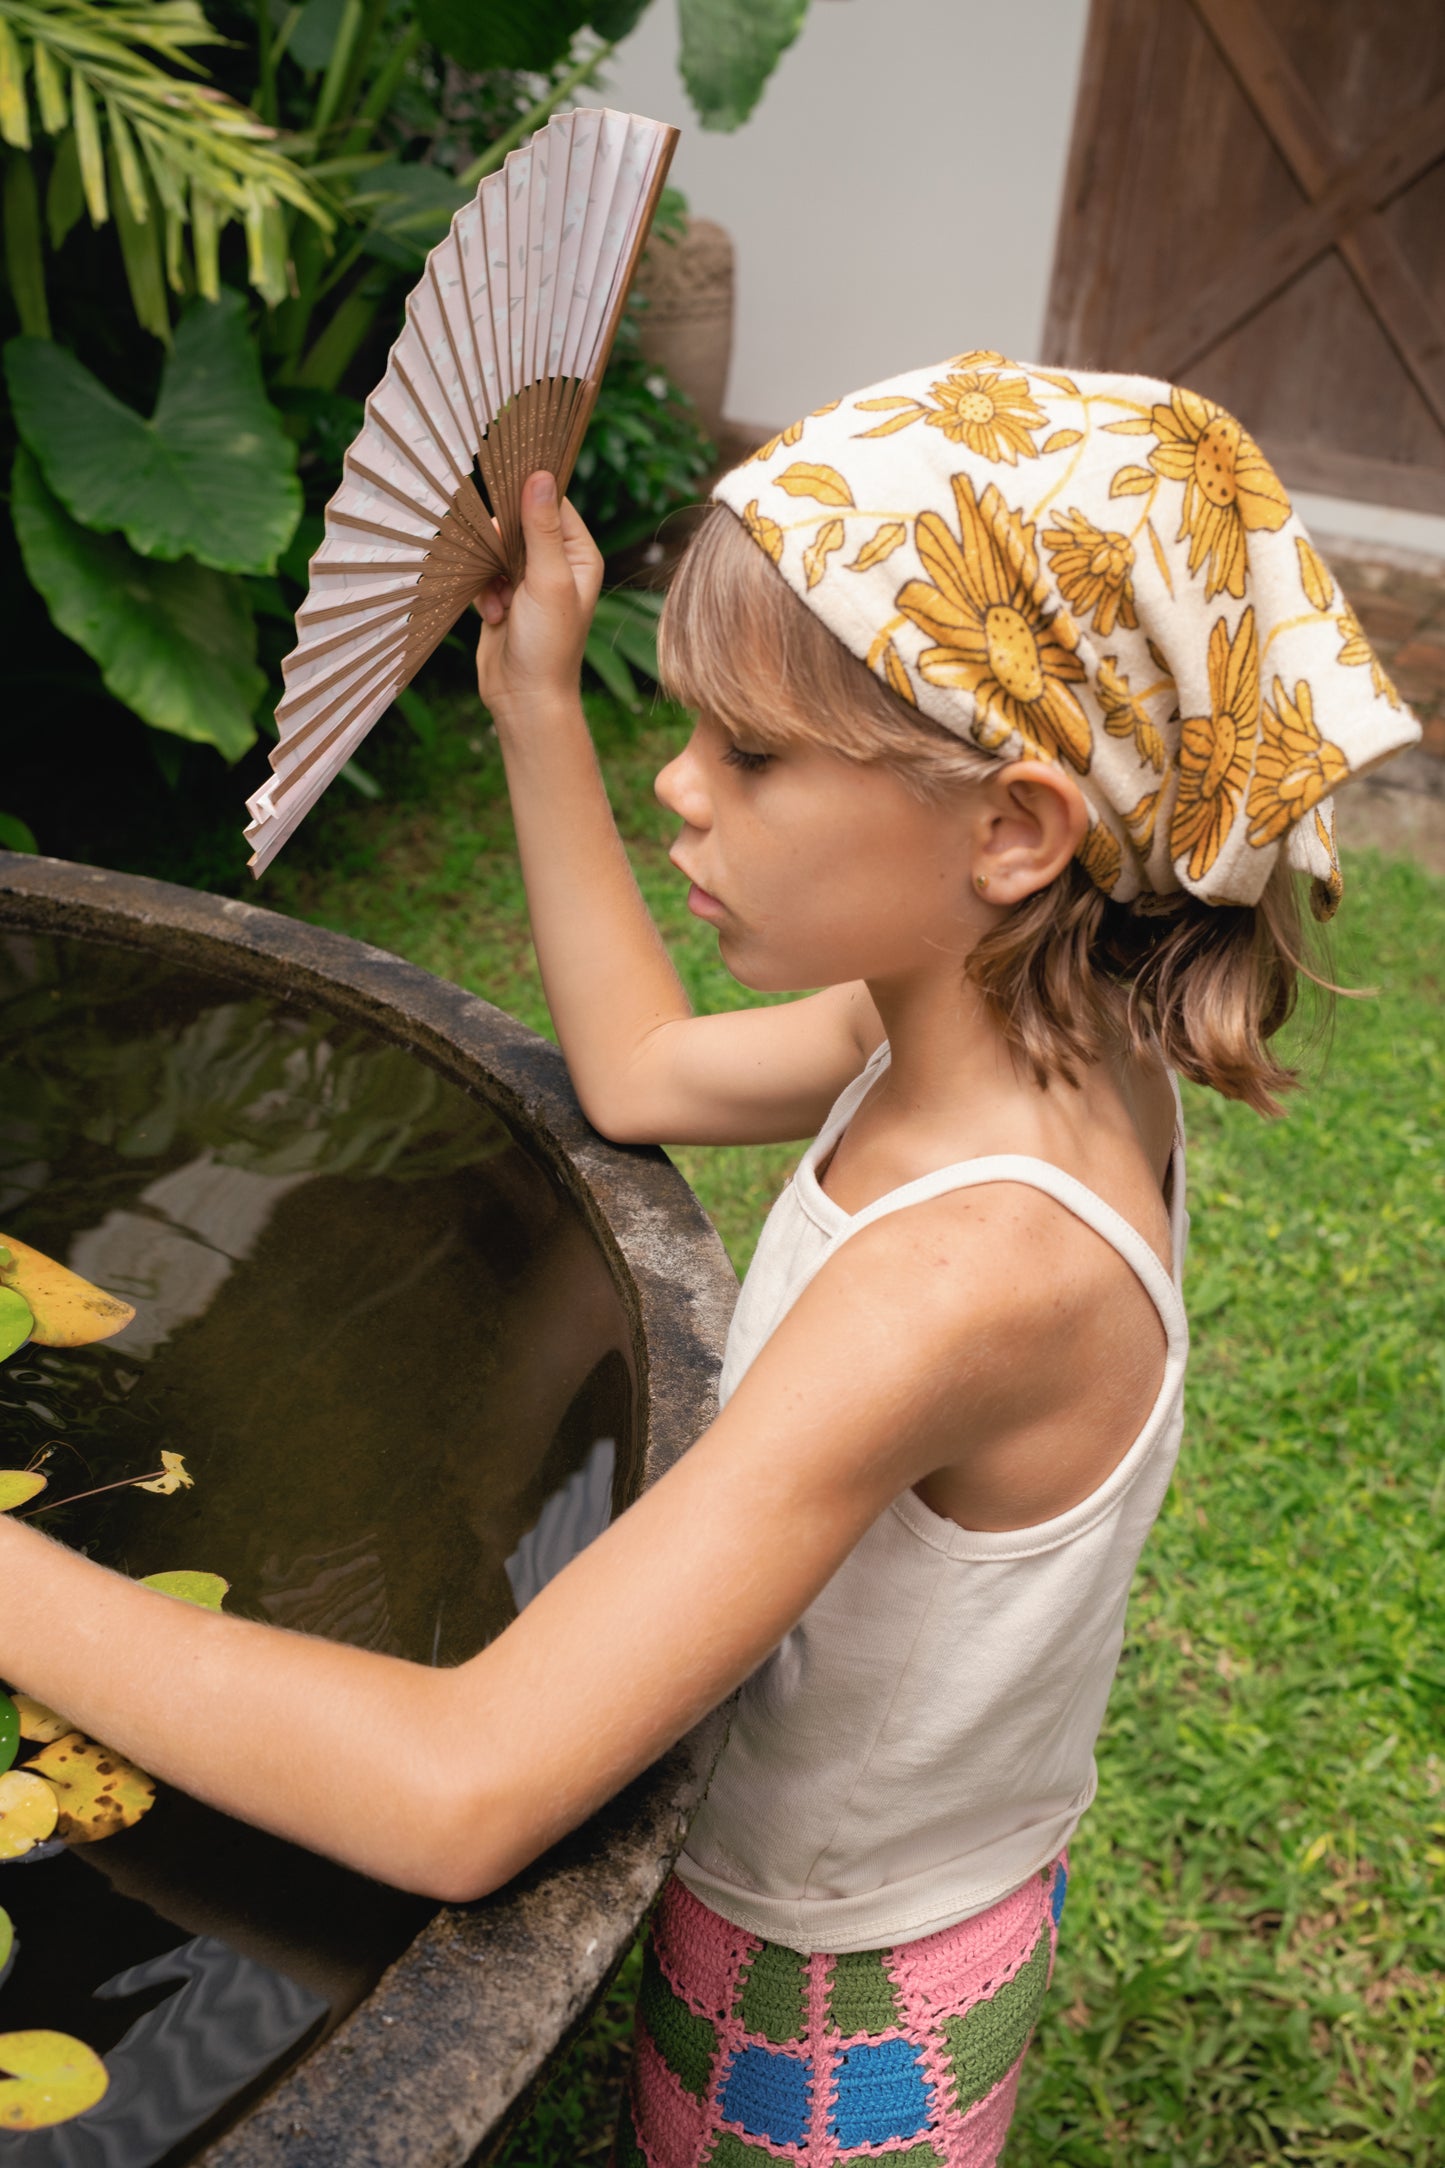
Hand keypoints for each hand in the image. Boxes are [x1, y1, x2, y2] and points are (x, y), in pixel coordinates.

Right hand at [475, 472, 603, 727]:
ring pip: (497, 548)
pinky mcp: (504, 597)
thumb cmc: (548, 644)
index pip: (555, 504)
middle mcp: (558, 564)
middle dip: (503, 542)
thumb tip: (539, 476)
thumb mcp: (548, 580)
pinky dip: (483, 592)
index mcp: (580, 555)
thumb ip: (541, 529)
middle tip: (501, 562)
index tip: (506, 487)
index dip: (530, 494)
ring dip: (490, 570)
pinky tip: (493, 616)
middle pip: (521, 522)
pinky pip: (483, 575)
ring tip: (502, 601)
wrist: (524, 697)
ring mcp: (529, 581)